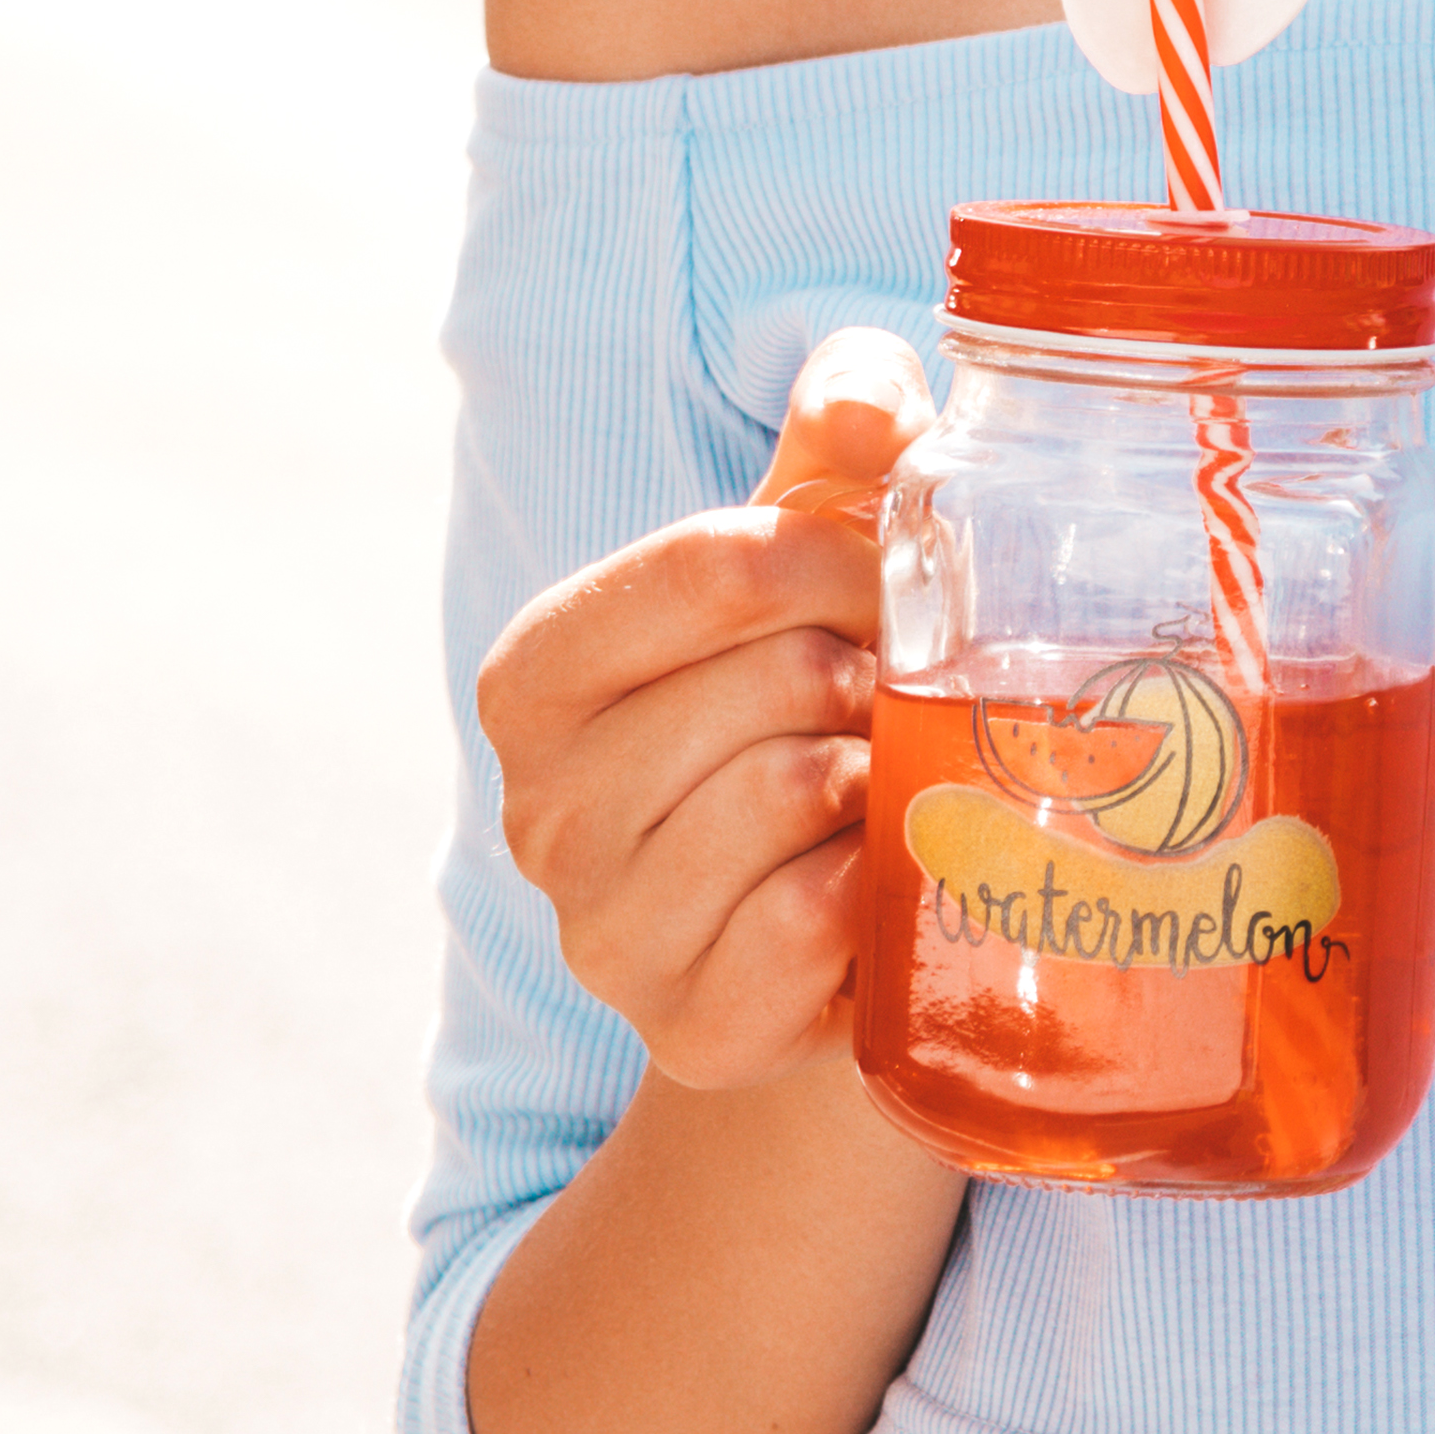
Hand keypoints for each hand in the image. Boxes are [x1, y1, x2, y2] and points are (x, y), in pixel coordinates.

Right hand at [473, 329, 933, 1092]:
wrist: (835, 921)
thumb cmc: (815, 700)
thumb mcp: (815, 553)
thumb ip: (838, 437)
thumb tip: (872, 401)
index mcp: (538, 671)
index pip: (715, 565)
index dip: (841, 558)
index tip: (891, 583)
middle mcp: (537, 808)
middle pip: (765, 680)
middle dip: (868, 676)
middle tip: (897, 700)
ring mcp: (602, 935)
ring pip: (782, 796)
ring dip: (875, 780)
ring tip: (885, 782)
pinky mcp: (690, 1032)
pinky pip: (806, 925)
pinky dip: (870, 891)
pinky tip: (874, 880)